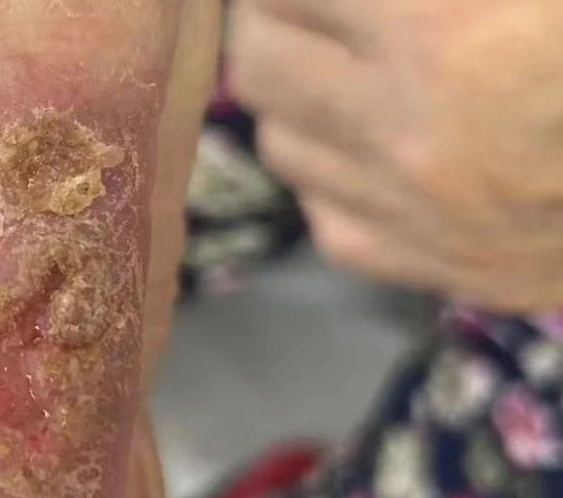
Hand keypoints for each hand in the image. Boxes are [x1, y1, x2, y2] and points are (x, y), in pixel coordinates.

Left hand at [232, 0, 562, 310]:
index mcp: (437, 30)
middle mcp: (408, 132)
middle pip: (257, 66)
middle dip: (266, 24)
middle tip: (297, 8)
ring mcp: (418, 214)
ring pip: (279, 146)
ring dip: (292, 101)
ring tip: (335, 72)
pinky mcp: (444, 269)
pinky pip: (329, 218)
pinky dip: (332, 178)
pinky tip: (369, 146)